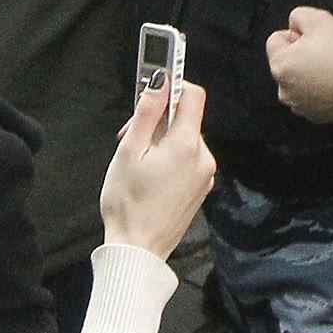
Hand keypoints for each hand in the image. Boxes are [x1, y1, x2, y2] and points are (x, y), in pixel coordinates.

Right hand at [97, 78, 213, 256]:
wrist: (138, 251)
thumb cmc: (128, 202)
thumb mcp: (128, 152)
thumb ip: (146, 113)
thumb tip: (160, 81)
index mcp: (187, 145)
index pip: (193, 96)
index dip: (174, 86)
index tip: (153, 90)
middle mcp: (204, 158)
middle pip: (186, 120)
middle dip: (158, 121)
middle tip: (128, 137)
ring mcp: (205, 176)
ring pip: (185, 141)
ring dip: (162, 141)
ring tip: (137, 162)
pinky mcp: (201, 190)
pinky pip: (188, 161)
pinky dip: (171, 159)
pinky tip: (149, 176)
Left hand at [264, 5, 332, 122]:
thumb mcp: (318, 18)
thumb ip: (297, 16)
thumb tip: (294, 27)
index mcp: (280, 65)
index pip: (275, 40)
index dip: (296, 34)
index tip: (315, 39)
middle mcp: (283, 90)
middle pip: (286, 62)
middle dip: (300, 55)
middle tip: (325, 52)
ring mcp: (299, 106)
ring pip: (297, 81)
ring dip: (308, 74)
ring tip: (332, 68)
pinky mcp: (314, 116)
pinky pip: (310, 97)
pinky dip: (318, 90)